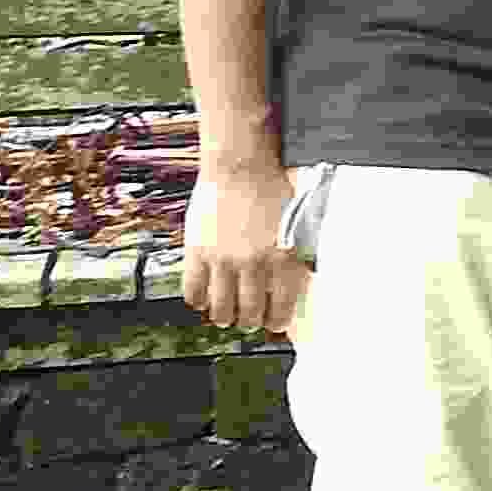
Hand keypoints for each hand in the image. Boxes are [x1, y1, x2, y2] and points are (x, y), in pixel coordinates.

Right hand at [180, 161, 305, 337]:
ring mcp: (223, 260)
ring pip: (220, 309)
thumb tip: (298, 286)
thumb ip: (297, 258)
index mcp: (284, 259)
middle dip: (249, 321)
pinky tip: (203, 298)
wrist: (241, 166)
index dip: (275, 322)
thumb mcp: (298, 228)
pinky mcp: (196, 253)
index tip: (272, 323)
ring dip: (223, 317)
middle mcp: (253, 264)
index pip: (280, 310)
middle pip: (249, 314)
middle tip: (248, 318)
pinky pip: (193, 292)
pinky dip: (198, 301)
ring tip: (225, 314)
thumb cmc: (274, 192)